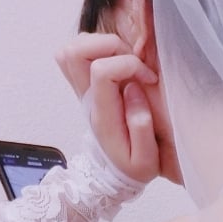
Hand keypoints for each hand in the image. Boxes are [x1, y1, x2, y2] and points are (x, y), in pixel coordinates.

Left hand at [55, 33, 160, 182]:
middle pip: (75, 51)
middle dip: (111, 45)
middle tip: (133, 62)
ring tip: (126, 61)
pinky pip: (78, 54)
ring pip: (73, 48)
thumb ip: (142, 129)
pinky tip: (119, 63)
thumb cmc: (134, 167)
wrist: (114, 176)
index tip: (149, 79)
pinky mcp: (86, 86)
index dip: (129, 64)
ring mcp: (83, 90)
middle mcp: (87, 98)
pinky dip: (99, 49)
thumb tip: (134, 90)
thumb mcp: (146, 161)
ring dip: (102, 45)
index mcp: (102, 114)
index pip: (102, 70)